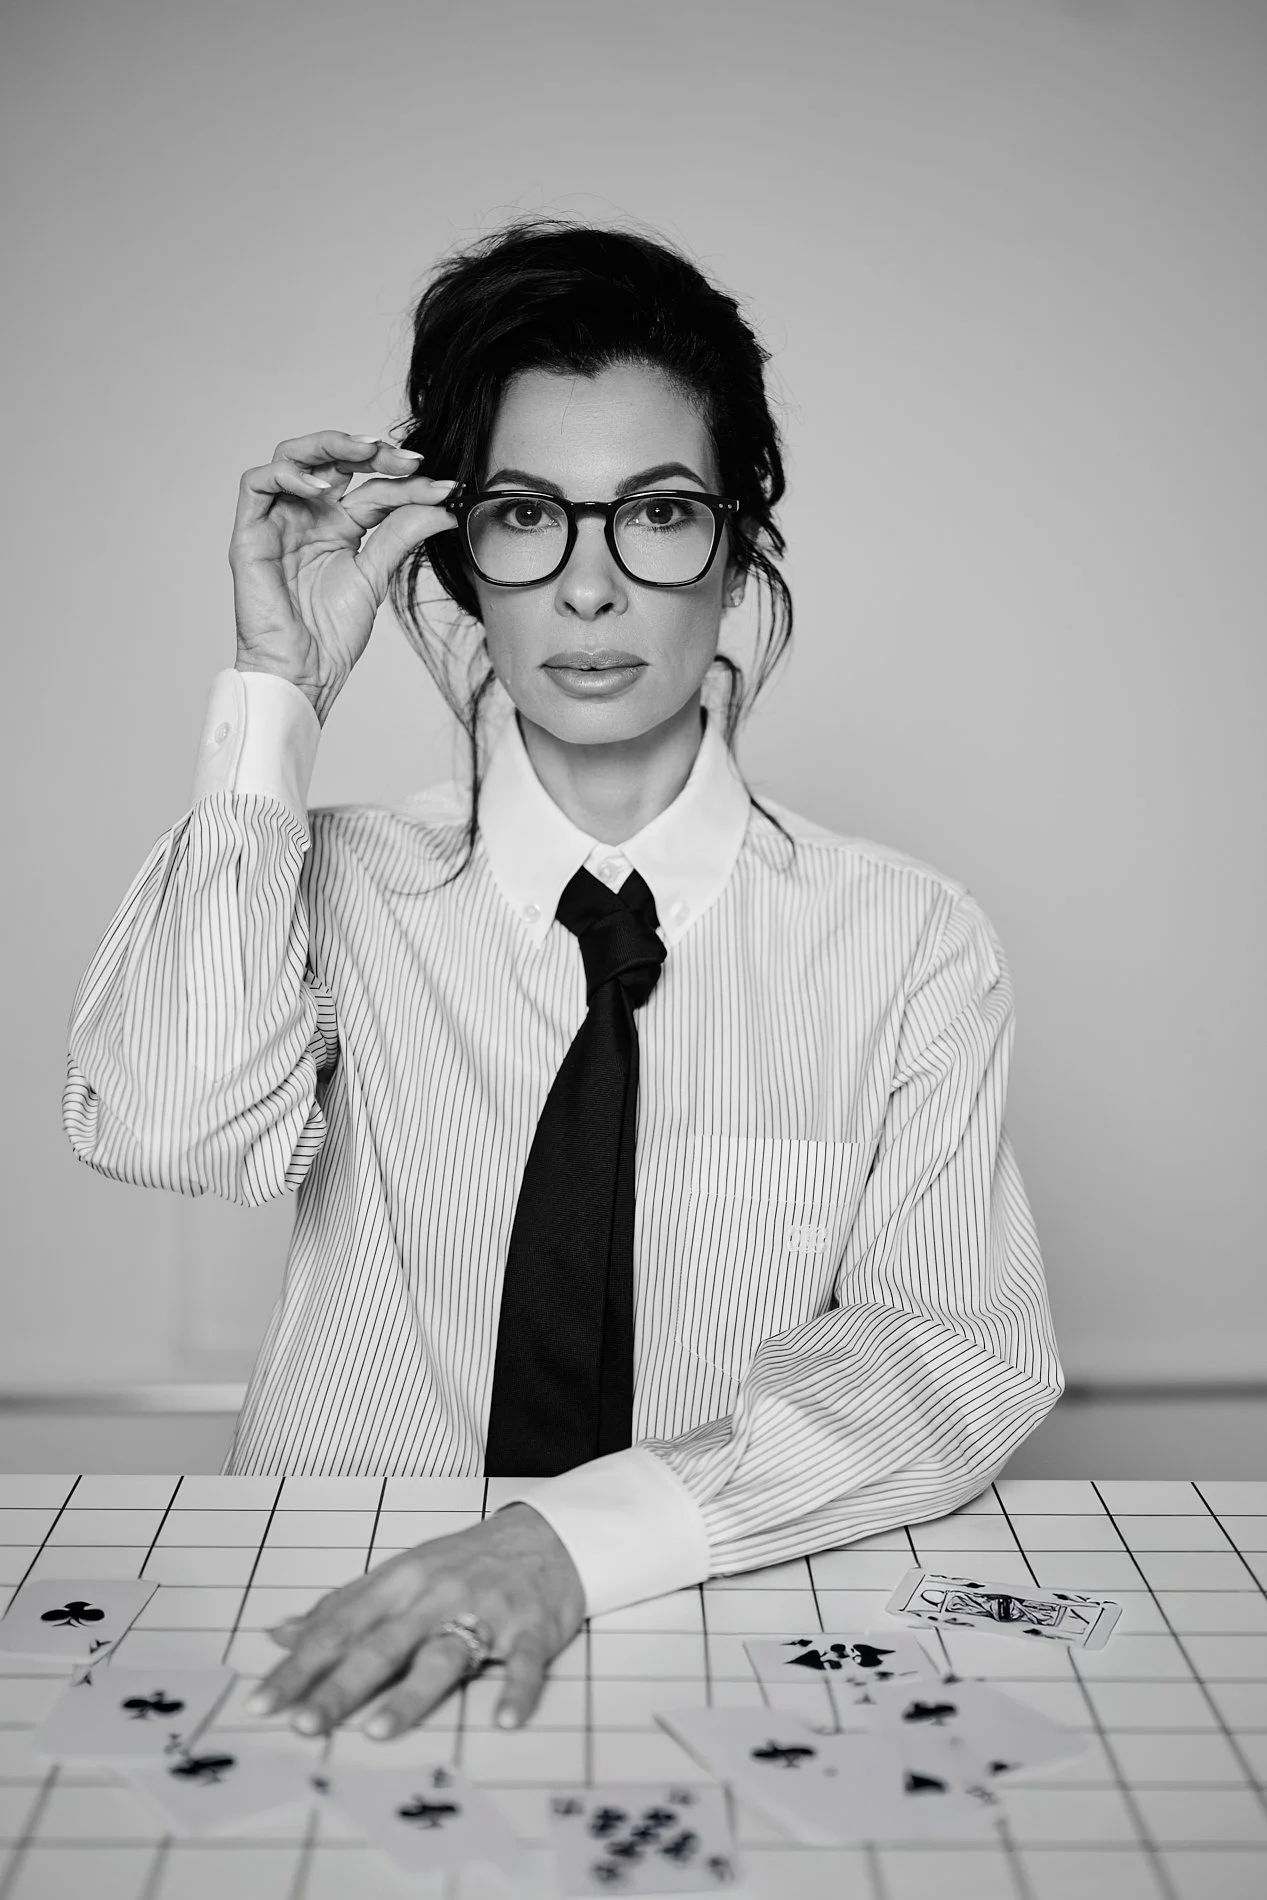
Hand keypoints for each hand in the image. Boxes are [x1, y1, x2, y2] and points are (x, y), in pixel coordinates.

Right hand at [228, 427, 459, 724]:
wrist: (303, 671)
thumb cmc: (331, 635)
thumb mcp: (376, 575)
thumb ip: (402, 535)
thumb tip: (443, 506)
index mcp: (338, 526)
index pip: (371, 486)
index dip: (406, 481)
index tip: (443, 487)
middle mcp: (307, 515)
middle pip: (330, 458)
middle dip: (369, 449)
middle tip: (406, 458)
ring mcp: (277, 520)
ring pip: (291, 456)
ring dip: (329, 445)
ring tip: (366, 454)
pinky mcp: (250, 532)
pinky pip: (257, 482)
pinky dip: (288, 474)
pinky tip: (323, 488)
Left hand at [245, 1504, 584, 1737]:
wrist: (545, 1535)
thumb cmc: (463, 1562)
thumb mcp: (400, 1574)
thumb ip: (344, 1607)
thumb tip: (280, 1634)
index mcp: (400, 1582)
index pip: (340, 1627)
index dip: (300, 1666)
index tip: (263, 1702)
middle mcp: (437, 1594)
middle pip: (382, 1645)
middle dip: (341, 1686)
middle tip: (305, 1724)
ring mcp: (486, 1610)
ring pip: (444, 1653)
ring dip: (411, 1693)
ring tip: (378, 1731)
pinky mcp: (531, 1627)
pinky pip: (523, 1661)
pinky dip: (517, 1689)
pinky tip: (505, 1719)